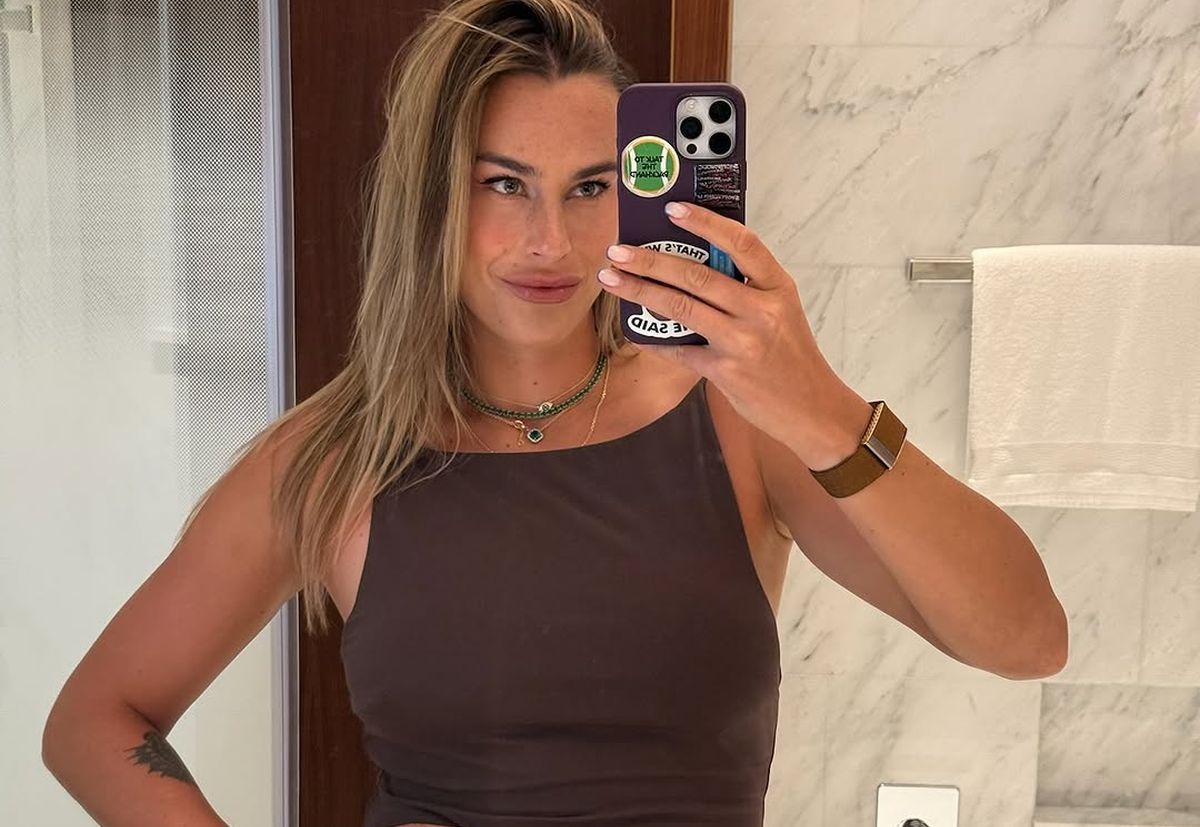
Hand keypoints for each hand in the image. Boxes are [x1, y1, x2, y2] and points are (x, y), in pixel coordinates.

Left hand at [596, 201, 863, 463]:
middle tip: (617, 250)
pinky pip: (680, 349)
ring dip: (640, 291)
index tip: (672, 209)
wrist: (811, 409)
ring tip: (612, 279)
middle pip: (698, 275)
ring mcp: (742, 341)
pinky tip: (634, 330)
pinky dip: (654, 339)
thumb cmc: (791, 356)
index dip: (706, 222)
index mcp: (778, 287)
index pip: (742, 243)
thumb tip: (693, 263)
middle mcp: (762, 310)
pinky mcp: (725, 371)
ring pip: (681, 307)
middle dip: (650, 260)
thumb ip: (747, 287)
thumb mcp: (782, 310)